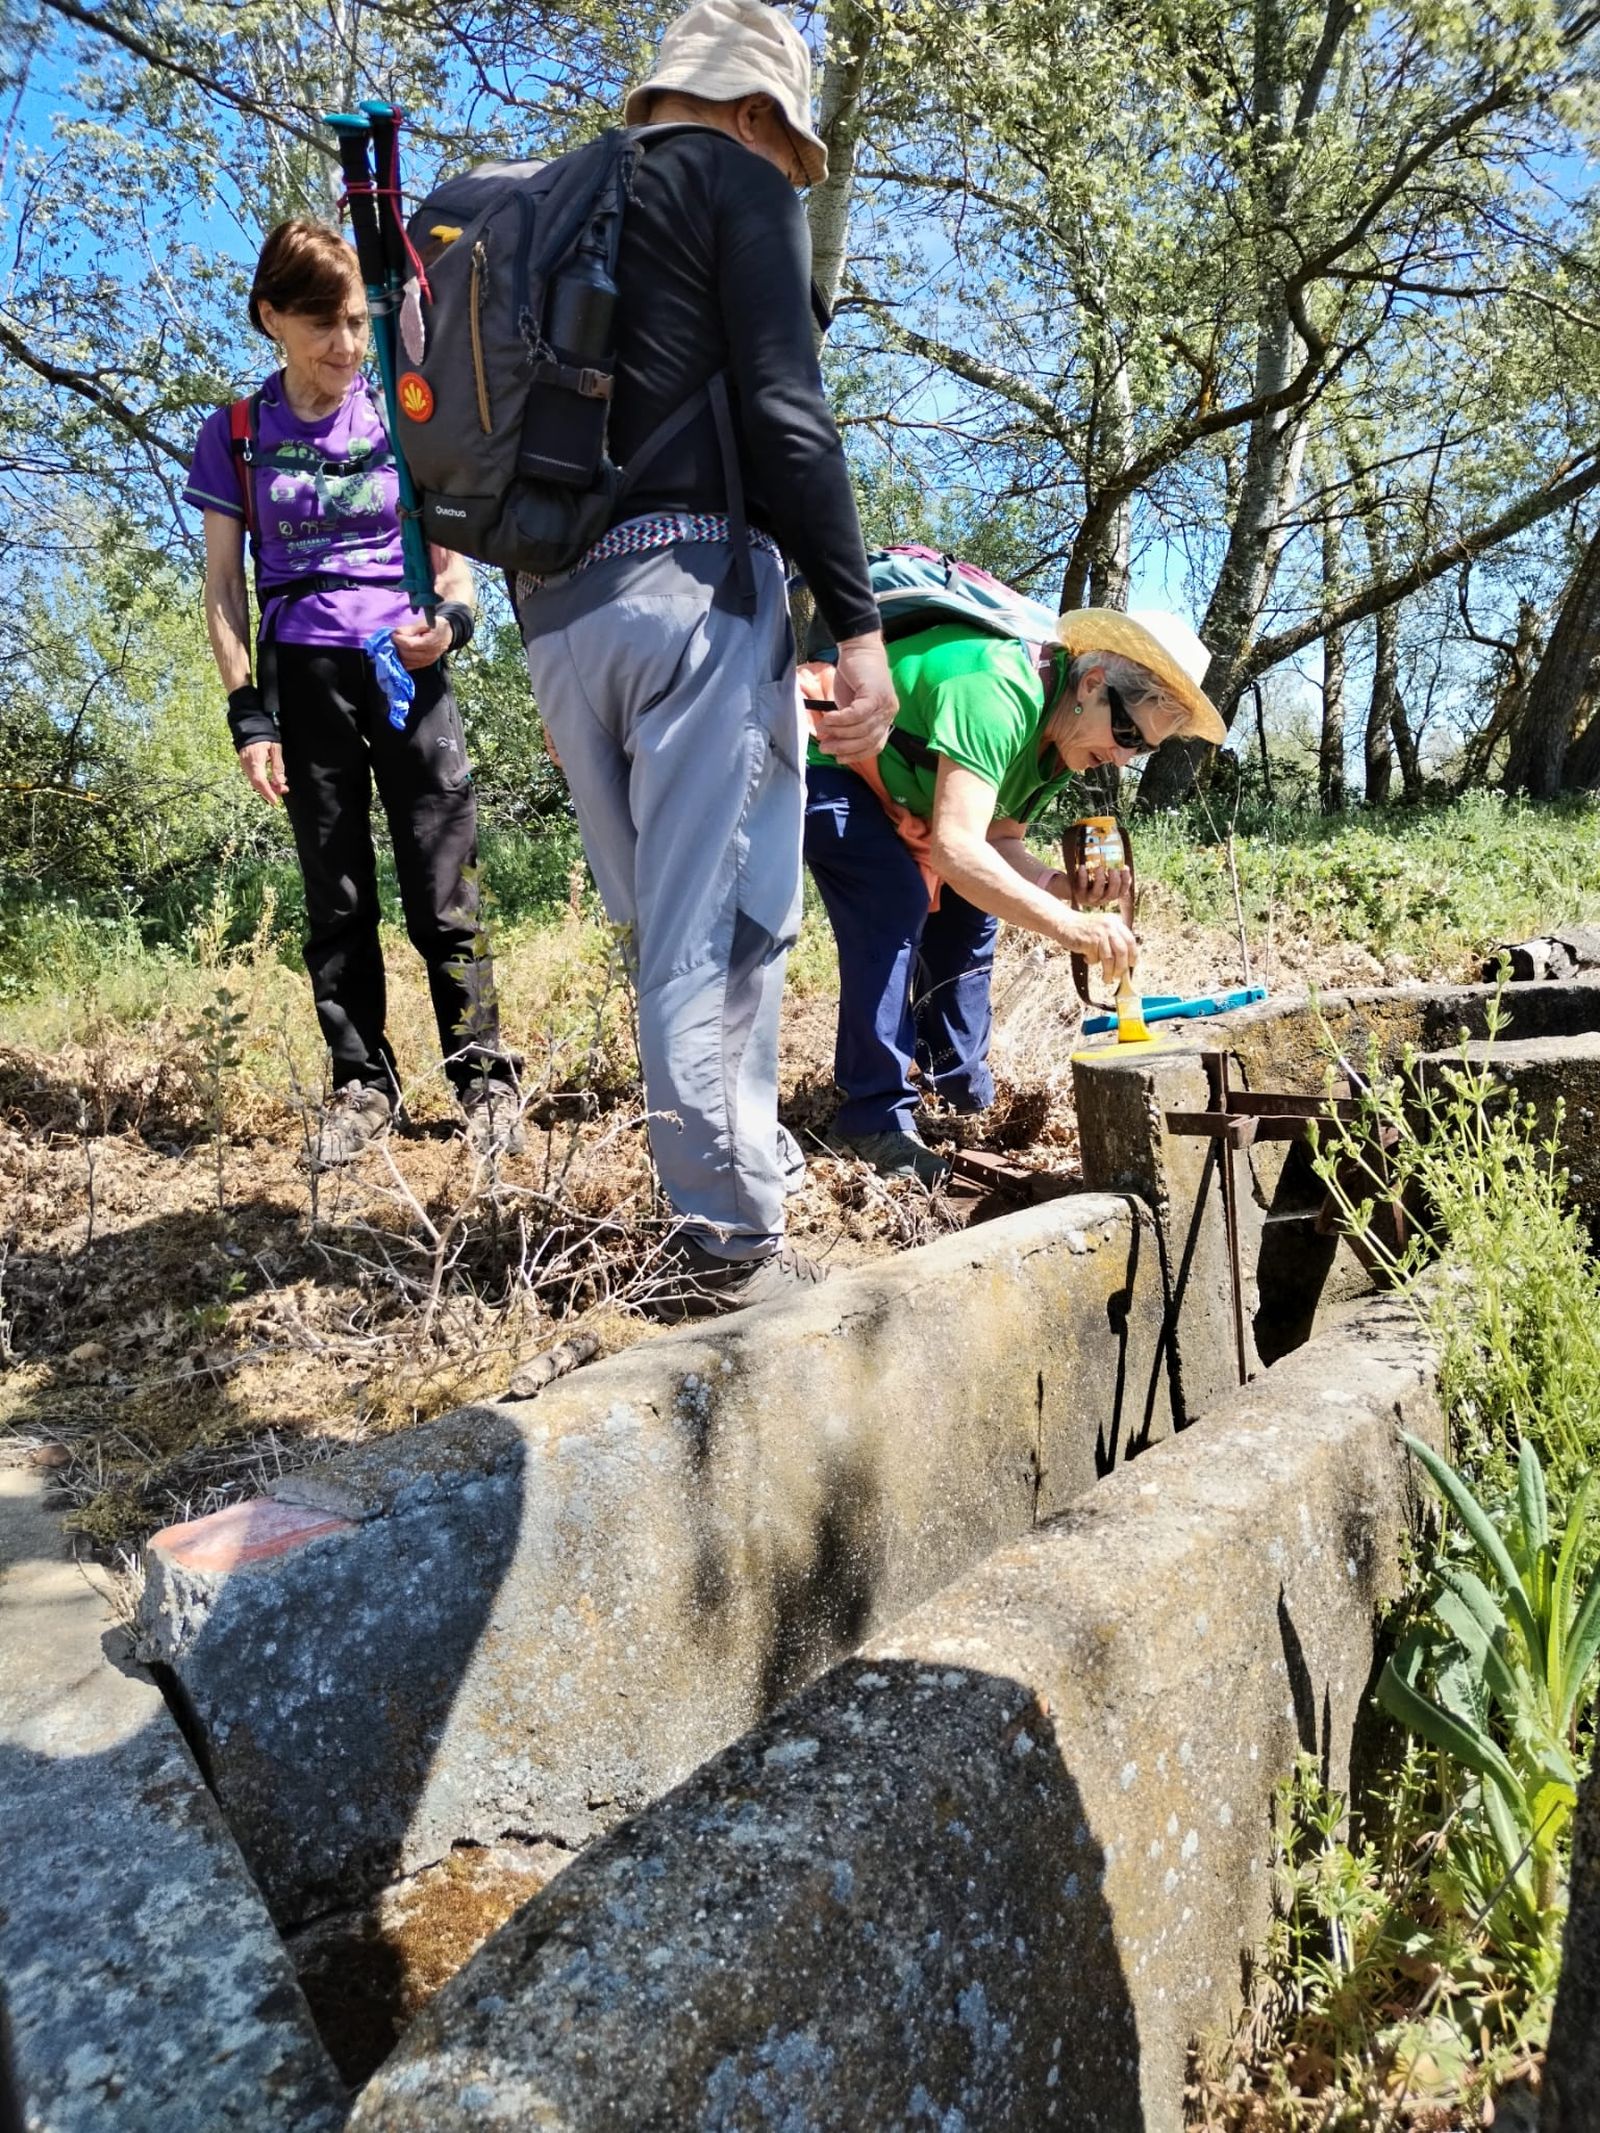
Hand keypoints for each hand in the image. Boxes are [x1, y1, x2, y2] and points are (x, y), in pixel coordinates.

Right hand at [238, 741, 287, 805]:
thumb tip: (280, 782)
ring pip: (255, 782)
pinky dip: (263, 782)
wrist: (251, 728)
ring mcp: (244, 765)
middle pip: (257, 784)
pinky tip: (272, 781)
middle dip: (270, 791)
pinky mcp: (245, 765)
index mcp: (255, 760)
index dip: (268, 792)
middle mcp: (247, 765)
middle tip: (284, 790)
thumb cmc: (265, 737)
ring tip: (281, 786)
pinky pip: (253, 777)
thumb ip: (278, 766)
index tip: (275, 801)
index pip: (260, 781)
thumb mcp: (275, 749)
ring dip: (267, 787)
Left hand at [392, 617, 450, 669]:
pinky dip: (402, 660)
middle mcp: (428, 656)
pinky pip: (409, 666)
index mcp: (430, 643)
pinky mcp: (423, 665)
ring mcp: (426, 662)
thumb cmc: (436, 626)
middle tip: (393, 638)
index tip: (393, 633)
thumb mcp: (426, 623)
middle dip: (397, 646)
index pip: (410, 645)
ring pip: (406, 662)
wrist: (448, 635)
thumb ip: (411, 628)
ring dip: (398, 654)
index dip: (399, 639)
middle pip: (406, 654)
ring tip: (396, 645)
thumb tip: (397, 632)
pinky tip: (399, 653)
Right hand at [815, 632, 896, 763]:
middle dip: (844, 747)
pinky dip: (840, 720)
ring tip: (822, 731)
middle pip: (867, 740)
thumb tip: (833, 743)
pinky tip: (827, 718)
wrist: (859, 649)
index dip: (856, 755)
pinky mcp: (876, 694)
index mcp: (886, 719)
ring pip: (861, 729)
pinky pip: (857, 714)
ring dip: (838, 732)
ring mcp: (885, 704)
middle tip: (824, 748)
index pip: (875, 746)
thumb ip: (848, 725)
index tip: (838, 759)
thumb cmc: (853, 678)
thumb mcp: (851, 706)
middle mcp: (889, 713)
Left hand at [1060, 861, 1131, 912]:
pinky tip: (1082, 867)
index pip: (1122, 892)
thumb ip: (1110, 872)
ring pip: (1097, 893)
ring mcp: (1088, 898)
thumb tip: (1120, 857)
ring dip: (1100, 880)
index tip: (1125, 868)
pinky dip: (1082, 876)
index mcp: (1109, 895)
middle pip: (1111, 894)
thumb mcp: (1101, 877)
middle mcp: (1100, 899)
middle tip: (1113, 869)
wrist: (1069, 886)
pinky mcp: (1077, 894)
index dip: (1126, 881)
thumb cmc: (1088, 879)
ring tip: (1100, 867)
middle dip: (1115, 881)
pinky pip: (1081, 886)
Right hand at [1060, 910, 1136, 980]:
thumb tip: (1125, 962)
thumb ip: (1114, 940)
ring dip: (1109, 972)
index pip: (1130, 941)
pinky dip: (1092, 962)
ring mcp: (1098, 934)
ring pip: (1109, 959)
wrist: (1064, 922)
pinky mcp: (1088, 941)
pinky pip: (1094, 959)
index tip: (1132, 965)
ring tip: (1107, 978)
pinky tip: (1087, 958)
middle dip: (1121, 968)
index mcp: (1115, 923)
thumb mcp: (1103, 928)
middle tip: (1119, 976)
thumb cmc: (1084, 929)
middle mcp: (1109, 926)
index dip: (1133, 955)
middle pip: (1122, 951)